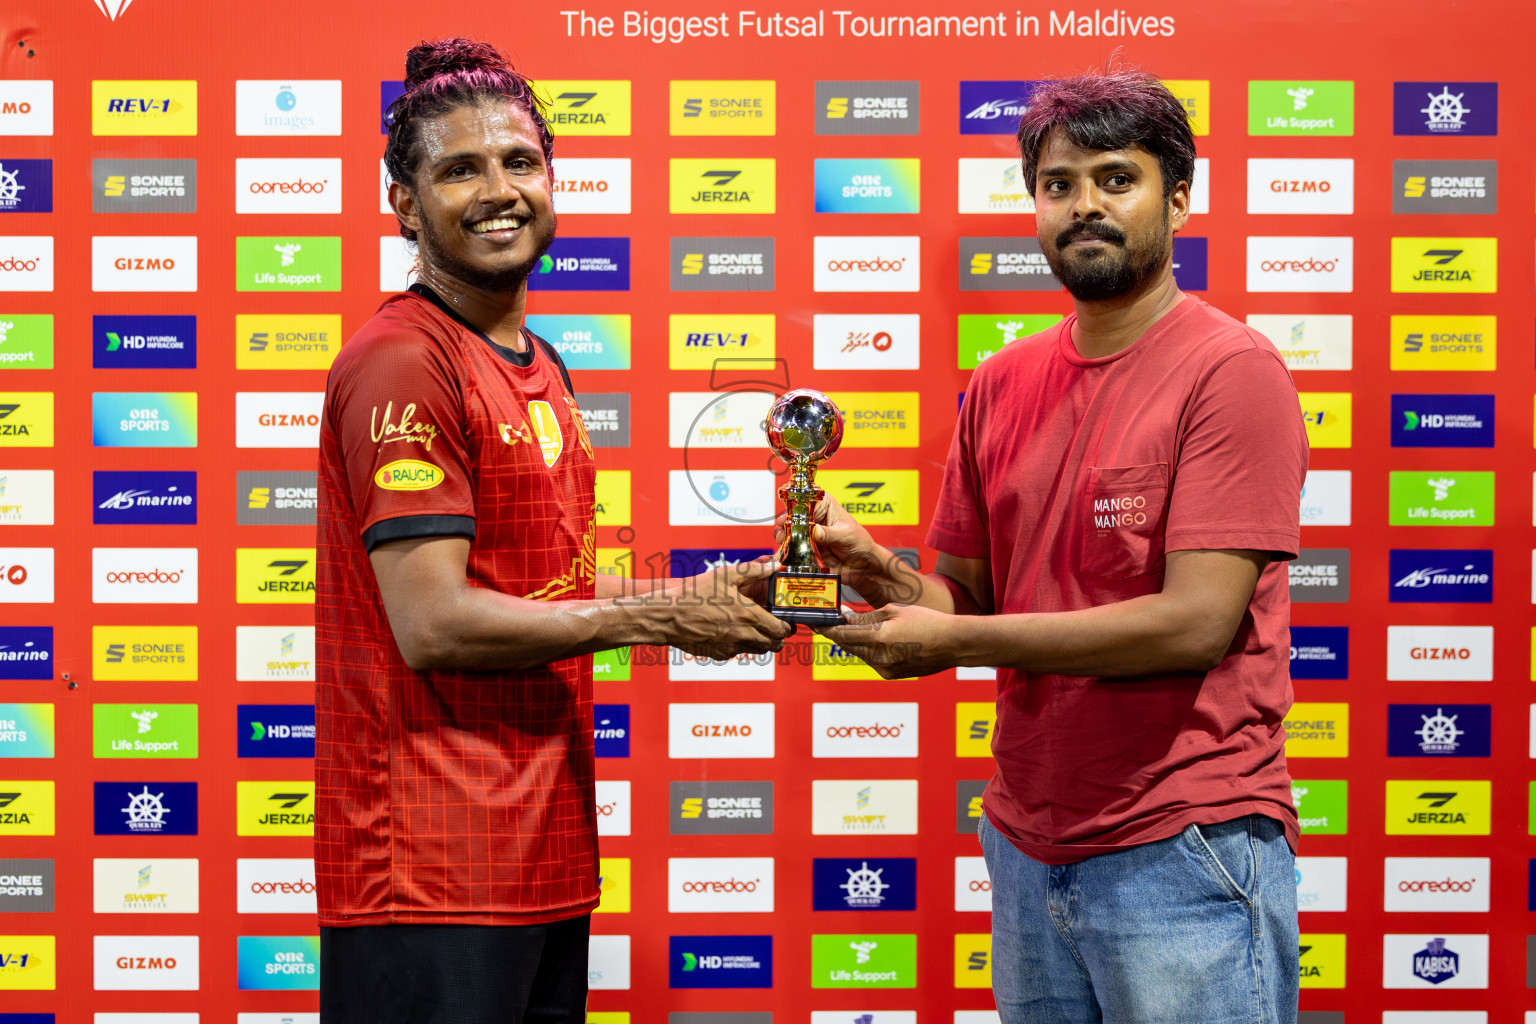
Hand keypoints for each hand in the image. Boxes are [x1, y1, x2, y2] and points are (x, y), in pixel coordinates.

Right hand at [662, 559, 795, 660]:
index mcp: (749, 616)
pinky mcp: (719, 654)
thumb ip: (754, 570)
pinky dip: (740, 645)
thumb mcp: (725, 575)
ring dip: (761, 641)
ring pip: (758, 651)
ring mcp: (731, 647)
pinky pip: (738, 653)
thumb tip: (774, 565)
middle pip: (774, 645)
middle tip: (773, 626)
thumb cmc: (695, 594)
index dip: (787, 627)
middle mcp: (743, 635)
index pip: (781, 631)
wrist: (668, 616)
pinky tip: (731, 631)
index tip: (784, 620)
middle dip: (778, 637)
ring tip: (753, 627)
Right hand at [774, 495, 900, 600]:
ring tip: (782, 541)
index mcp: (825, 505)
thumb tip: (815, 530)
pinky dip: (788, 549)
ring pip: (790, 531)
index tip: (788, 516)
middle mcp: (814, 517)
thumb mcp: (846, 536)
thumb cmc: (860, 544)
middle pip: (793, 515)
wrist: (863, 566)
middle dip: (785, 523)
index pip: (805, 499)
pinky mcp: (806, 547)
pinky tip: (786, 552)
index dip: (794, 506)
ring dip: (784, 536)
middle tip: (782, 532)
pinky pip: (793, 546)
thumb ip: (829, 534)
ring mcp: (808, 532)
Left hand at [815, 603, 957, 678]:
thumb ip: (867, 617)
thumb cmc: (927, 621)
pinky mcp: (891, 675)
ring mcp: (885, 669)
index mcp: (880, 638)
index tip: (815, 622)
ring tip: (859, 627)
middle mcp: (880, 657)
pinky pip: (872, 661)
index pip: (842, 635)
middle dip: (839, 633)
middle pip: (847, 645)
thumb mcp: (894, 611)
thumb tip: (845, 617)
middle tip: (831, 621)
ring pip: (859, 653)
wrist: (953, 644)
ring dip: (855, 641)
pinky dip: (870, 650)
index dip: (825, 628)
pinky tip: (879, 640)